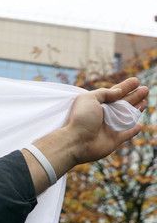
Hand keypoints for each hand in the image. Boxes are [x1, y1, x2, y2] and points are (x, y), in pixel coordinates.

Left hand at [25, 77, 148, 193]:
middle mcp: (104, 115)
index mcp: (97, 104)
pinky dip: (133, 130)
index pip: (114, 93)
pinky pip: (127, 134)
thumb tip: (117, 92)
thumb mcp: (89, 99)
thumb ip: (104, 94)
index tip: (135, 80)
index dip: (125, 87)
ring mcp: (110, 128)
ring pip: (127, 117)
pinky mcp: (114, 140)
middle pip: (123, 104)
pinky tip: (139, 125)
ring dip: (136, 110)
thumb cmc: (80, 118)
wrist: (76, 142)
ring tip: (145, 101)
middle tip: (145, 89)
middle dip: (134, 96)